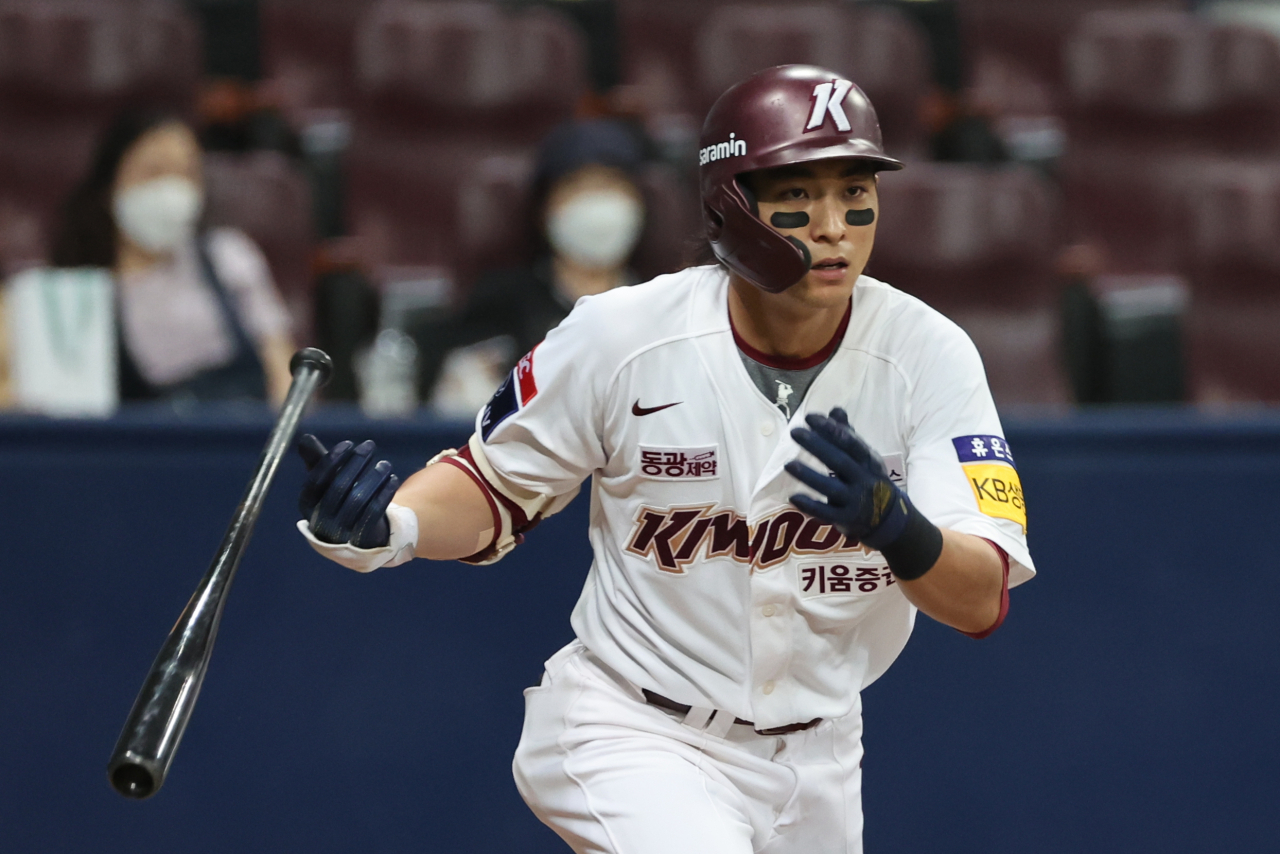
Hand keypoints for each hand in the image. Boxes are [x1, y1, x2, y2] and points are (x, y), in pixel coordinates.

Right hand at [297, 434, 398, 548]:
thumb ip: (316, 460)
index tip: (348, 443)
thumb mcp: (327, 480)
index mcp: (307, 505)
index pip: (316, 481)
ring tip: (385, 464)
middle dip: (355, 463)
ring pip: (358, 500)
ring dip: (373, 477)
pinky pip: (374, 513)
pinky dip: (384, 493)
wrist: (359, 535)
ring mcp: (341, 533)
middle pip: (338, 488)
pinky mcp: (362, 539)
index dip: (331, 460)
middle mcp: (320, 521)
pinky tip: (393, 479)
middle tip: (370, 445)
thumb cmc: (340, 499)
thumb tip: (305, 438)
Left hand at [784, 408, 909, 549]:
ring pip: (831, 488)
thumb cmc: (869, 479)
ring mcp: (856, 501)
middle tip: (795, 431)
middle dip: (817, 445)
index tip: (810, 417)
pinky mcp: (847, 519)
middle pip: (840, 461)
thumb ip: (848, 435)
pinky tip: (793, 497)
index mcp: (868, 461)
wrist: (890, 519)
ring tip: (788, 464)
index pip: (851, 443)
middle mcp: (864, 479)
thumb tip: (835, 409)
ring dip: (809, 476)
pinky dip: (810, 506)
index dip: (832, 430)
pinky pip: (827, 513)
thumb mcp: (864, 457)